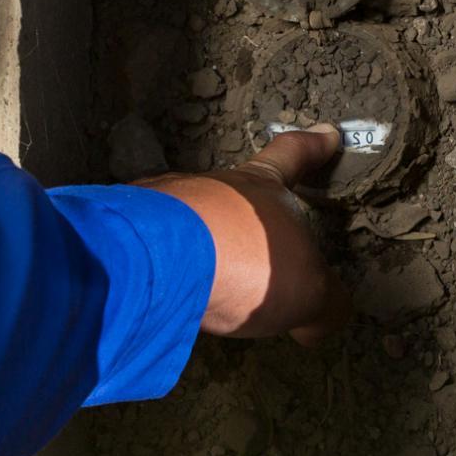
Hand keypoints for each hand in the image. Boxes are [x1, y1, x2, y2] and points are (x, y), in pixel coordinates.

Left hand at [141, 125, 350, 344]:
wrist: (164, 261)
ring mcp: (166, 204)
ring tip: (209, 287)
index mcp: (263, 186)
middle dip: (243, 213)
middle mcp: (213, 186)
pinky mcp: (130, 232)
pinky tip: (171, 296)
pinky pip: (155, 248)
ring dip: (201, 247)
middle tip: (254, 244)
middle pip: (234, 190)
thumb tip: (325, 319)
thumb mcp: (308, 292)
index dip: (311, 147)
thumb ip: (323, 303)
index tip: (325, 136)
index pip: (292, 155)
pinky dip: (167, 269)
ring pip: (191, 220)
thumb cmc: (249, 261)